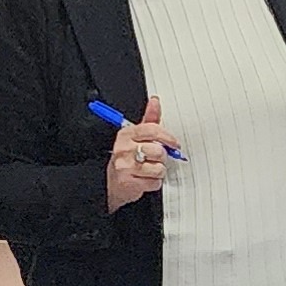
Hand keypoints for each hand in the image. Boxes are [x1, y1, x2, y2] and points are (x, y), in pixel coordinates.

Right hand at [102, 93, 176, 210]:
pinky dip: (154, 183)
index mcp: (126, 134)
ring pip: (158, 168)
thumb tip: (155, 102)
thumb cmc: (126, 159)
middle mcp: (124, 149)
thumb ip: (149, 120)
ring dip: (158, 171)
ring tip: (149, 170)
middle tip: (154, 159)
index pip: (153, 130)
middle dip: (161, 157)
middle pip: (158, 151)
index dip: (168, 137)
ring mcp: (126, 166)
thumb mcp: (135, 137)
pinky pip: (155, 182)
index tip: (174, 144)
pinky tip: (145, 179)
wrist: (112, 184)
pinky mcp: (129, 183)